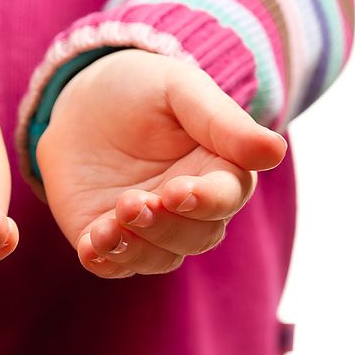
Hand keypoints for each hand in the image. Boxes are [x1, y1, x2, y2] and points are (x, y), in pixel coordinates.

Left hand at [37, 49, 285, 278]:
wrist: (78, 101)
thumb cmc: (141, 90)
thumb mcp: (180, 90)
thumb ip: (223, 122)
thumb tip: (276, 151)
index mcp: (218, 171)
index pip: (227, 197)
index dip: (207, 201)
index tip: (178, 192)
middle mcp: (190, 209)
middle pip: (197, 236)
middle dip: (165, 226)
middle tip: (132, 202)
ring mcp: (150, 229)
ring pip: (159, 258)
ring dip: (135, 249)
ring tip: (106, 229)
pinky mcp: (109, 239)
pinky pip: (114, 265)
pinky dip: (105, 262)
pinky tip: (91, 248)